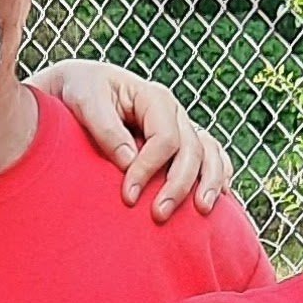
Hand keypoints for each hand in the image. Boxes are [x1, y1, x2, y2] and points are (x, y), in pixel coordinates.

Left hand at [33, 59, 232, 218]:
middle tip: (159, 215)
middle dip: (178, 186)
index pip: (165, 138)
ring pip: (210, 154)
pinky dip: (219, 175)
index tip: (128, 196)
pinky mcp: (182, 143)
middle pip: (192, 151)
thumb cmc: (82, 92)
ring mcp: (182, 128)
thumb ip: (107, 129)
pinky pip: (212, 157)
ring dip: (210, 183)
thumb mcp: (86, 102)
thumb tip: (128, 162)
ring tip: (201, 211)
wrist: (81, 88)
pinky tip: (220, 198)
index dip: (149, 169)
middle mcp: (175, 113)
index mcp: (155, 98)